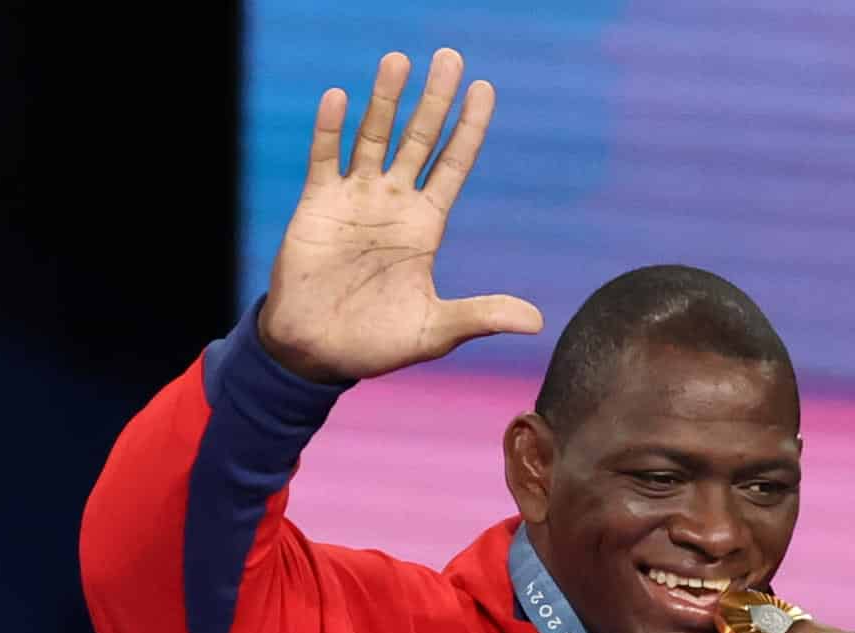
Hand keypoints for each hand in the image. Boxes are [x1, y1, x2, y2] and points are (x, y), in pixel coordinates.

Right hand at [257, 49, 543, 382]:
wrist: (316, 351)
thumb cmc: (376, 342)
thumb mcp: (436, 330)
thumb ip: (481, 316)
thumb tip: (538, 322)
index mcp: (425, 226)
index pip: (453, 165)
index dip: (468, 129)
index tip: (484, 90)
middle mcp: (393, 203)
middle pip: (419, 139)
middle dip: (435, 100)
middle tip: (450, 57)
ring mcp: (355, 199)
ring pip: (373, 138)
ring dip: (385, 100)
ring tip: (399, 60)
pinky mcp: (317, 205)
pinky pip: (325, 158)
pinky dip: (330, 129)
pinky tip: (339, 97)